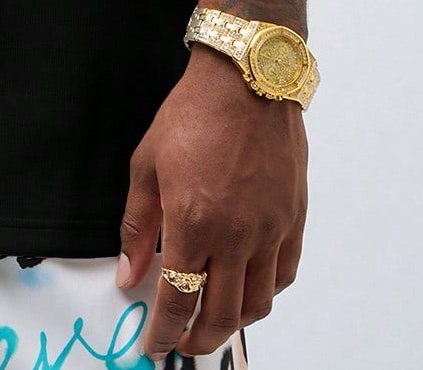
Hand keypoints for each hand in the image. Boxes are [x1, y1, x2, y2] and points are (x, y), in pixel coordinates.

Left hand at [117, 45, 307, 361]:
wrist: (247, 79)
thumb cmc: (194, 113)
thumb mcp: (147, 164)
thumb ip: (136, 226)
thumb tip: (128, 273)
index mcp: (193, 221)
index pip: (178, 299)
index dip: (164, 332)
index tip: (155, 346)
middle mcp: (236, 234)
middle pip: (221, 315)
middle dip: (198, 339)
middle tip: (183, 342)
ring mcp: (270, 230)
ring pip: (257, 304)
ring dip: (233, 323)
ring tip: (213, 319)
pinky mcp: (293, 219)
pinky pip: (284, 275)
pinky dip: (266, 292)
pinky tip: (248, 286)